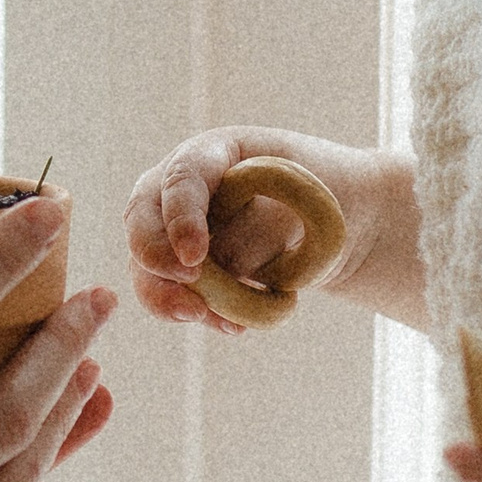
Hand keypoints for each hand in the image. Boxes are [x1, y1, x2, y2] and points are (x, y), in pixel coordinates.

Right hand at [124, 129, 413, 331]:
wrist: (339, 218)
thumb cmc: (324, 196)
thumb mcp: (303, 205)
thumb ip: (257, 231)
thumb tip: (214, 269)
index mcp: (212, 154)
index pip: (182, 178)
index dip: (181, 218)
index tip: (195, 258)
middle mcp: (180, 188)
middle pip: (142, 220)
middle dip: (156, 261)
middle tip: (187, 296)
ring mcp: (177, 227)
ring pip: (147, 266)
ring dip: (169, 299)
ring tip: (211, 321)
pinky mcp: (186, 268)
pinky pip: (173, 295)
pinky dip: (200, 313)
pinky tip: (234, 327)